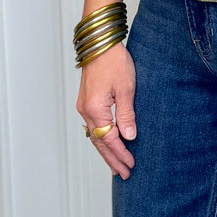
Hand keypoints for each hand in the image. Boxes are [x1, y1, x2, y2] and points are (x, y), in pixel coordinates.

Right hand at [76, 41, 136, 177]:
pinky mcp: (87, 101)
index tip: (131, 165)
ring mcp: (84, 106)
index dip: (121, 154)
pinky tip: (107, 144)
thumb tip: (128, 136)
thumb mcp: (126, 88)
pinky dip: (101, 139)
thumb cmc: (113, 61)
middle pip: (99, 143)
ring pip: (95, 136)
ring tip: (115, 165)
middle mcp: (86, 110)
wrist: (100, 43)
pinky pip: (93, 126)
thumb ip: (126, 114)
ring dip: (105, 152)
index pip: (110, 140)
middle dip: (112, 159)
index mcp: (95, 109)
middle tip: (124, 174)